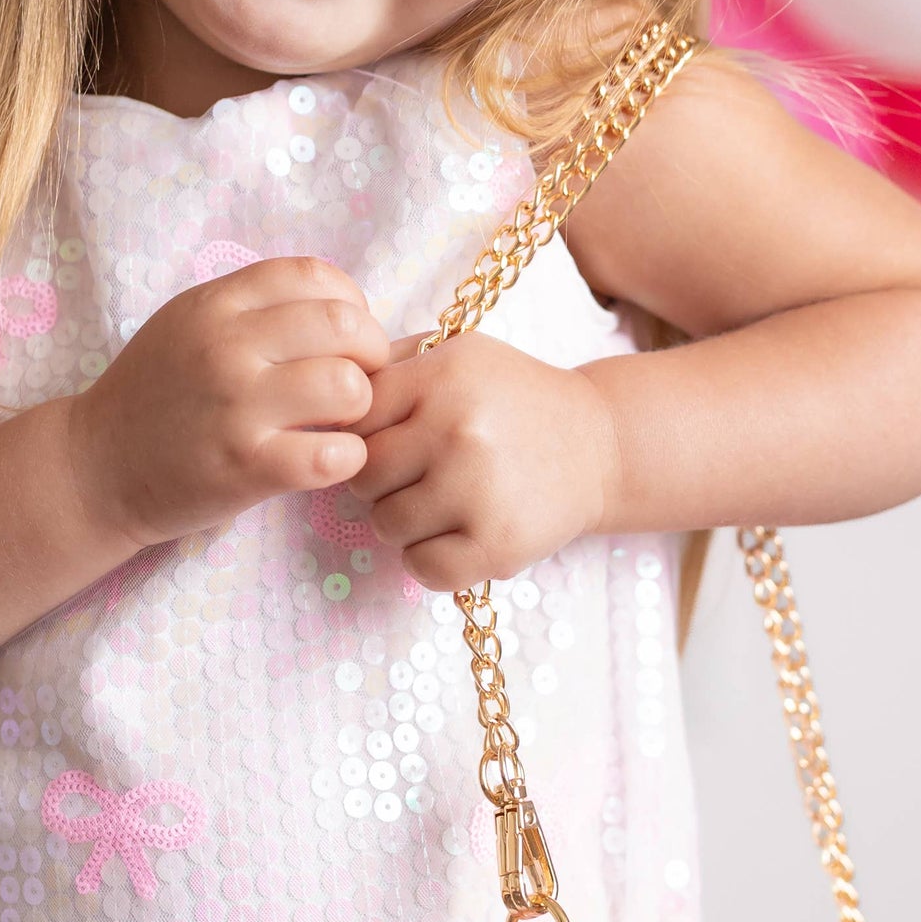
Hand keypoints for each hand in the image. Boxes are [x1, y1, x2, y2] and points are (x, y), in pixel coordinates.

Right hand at [68, 258, 389, 553]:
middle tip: (358, 378)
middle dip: (369, 352)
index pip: (314, 275)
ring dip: (361, 406)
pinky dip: (348, 458)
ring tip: (340, 421)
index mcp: (215, 304)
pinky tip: (331, 458)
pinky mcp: (245, 467)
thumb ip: (255, 310)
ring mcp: (236, 407)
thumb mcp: (189, 326)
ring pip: (348, 387)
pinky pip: (332, 455)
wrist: (93, 467)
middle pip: (344, 325)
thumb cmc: (153, 395)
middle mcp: (226, 346)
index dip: (350, 301)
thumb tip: (345, 311)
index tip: (346, 334)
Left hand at [354, 336, 619, 590]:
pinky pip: (421, 567)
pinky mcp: (497, 545)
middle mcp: (458, 431)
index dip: (365, 433)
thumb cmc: (514, 399)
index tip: (394, 437)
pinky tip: (455, 534)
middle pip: (363, 476)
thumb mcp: (459, 354)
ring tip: (443, 501)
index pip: (354, 419)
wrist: (599, 444)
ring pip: (386, 525)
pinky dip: (430, 558)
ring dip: (405, 520)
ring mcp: (478, 491)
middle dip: (381, 479)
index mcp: (442, 378)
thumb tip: (320, 391)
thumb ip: (391, 364)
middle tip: (419, 473)